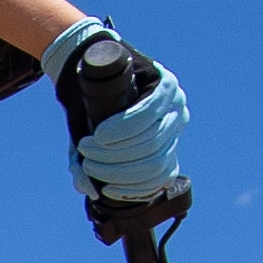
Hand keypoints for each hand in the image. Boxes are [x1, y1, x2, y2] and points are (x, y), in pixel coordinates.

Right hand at [47, 16, 187, 212]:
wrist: (86, 70)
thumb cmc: (91, 113)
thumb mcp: (89, 147)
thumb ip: (88, 173)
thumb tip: (95, 192)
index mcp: (167, 143)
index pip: (160, 175)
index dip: (133, 189)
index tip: (106, 188)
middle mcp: (176, 123)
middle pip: (153, 158)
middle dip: (116, 167)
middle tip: (88, 160)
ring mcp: (176, 104)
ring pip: (150, 141)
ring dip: (115, 151)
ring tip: (87, 147)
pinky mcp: (166, 85)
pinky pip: (148, 115)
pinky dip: (123, 129)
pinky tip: (103, 134)